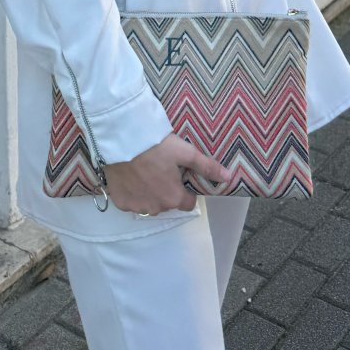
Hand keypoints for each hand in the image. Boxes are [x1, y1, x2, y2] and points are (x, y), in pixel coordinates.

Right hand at [103, 134, 232, 214]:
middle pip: (168, 203)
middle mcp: (156, 208)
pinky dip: (133, 193)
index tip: (179, 175)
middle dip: (167, 190)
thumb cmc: (157, 146)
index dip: (186, 189)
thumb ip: (207, 167)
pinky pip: (131, 202)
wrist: (123, 141)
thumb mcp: (185, 153)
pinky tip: (131, 176)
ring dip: (150, 193)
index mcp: (174, 198)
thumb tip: (229, 178)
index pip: (188, 203)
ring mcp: (137, 207)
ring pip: (149, 204)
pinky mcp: (121, 202)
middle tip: (160, 168)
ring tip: (145, 171)